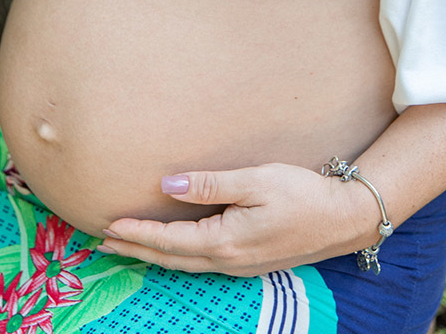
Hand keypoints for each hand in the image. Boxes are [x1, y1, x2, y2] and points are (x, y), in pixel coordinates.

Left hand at [98, 163, 378, 275]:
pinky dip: (177, 255)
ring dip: (154, 254)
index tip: (107, 226)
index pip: (169, 240)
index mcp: (225, 241)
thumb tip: (168, 186)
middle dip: (135, 250)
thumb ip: (211, 184)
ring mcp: (239, 265)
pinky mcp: (249, 260)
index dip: (137, 233)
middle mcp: (227, 260)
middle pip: (170, 258)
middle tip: (102, 243)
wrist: (343, 218)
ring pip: (184, 263)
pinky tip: (173, 247)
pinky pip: (201, 262)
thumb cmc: (303, 194)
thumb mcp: (256, 181)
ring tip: (129, 244)